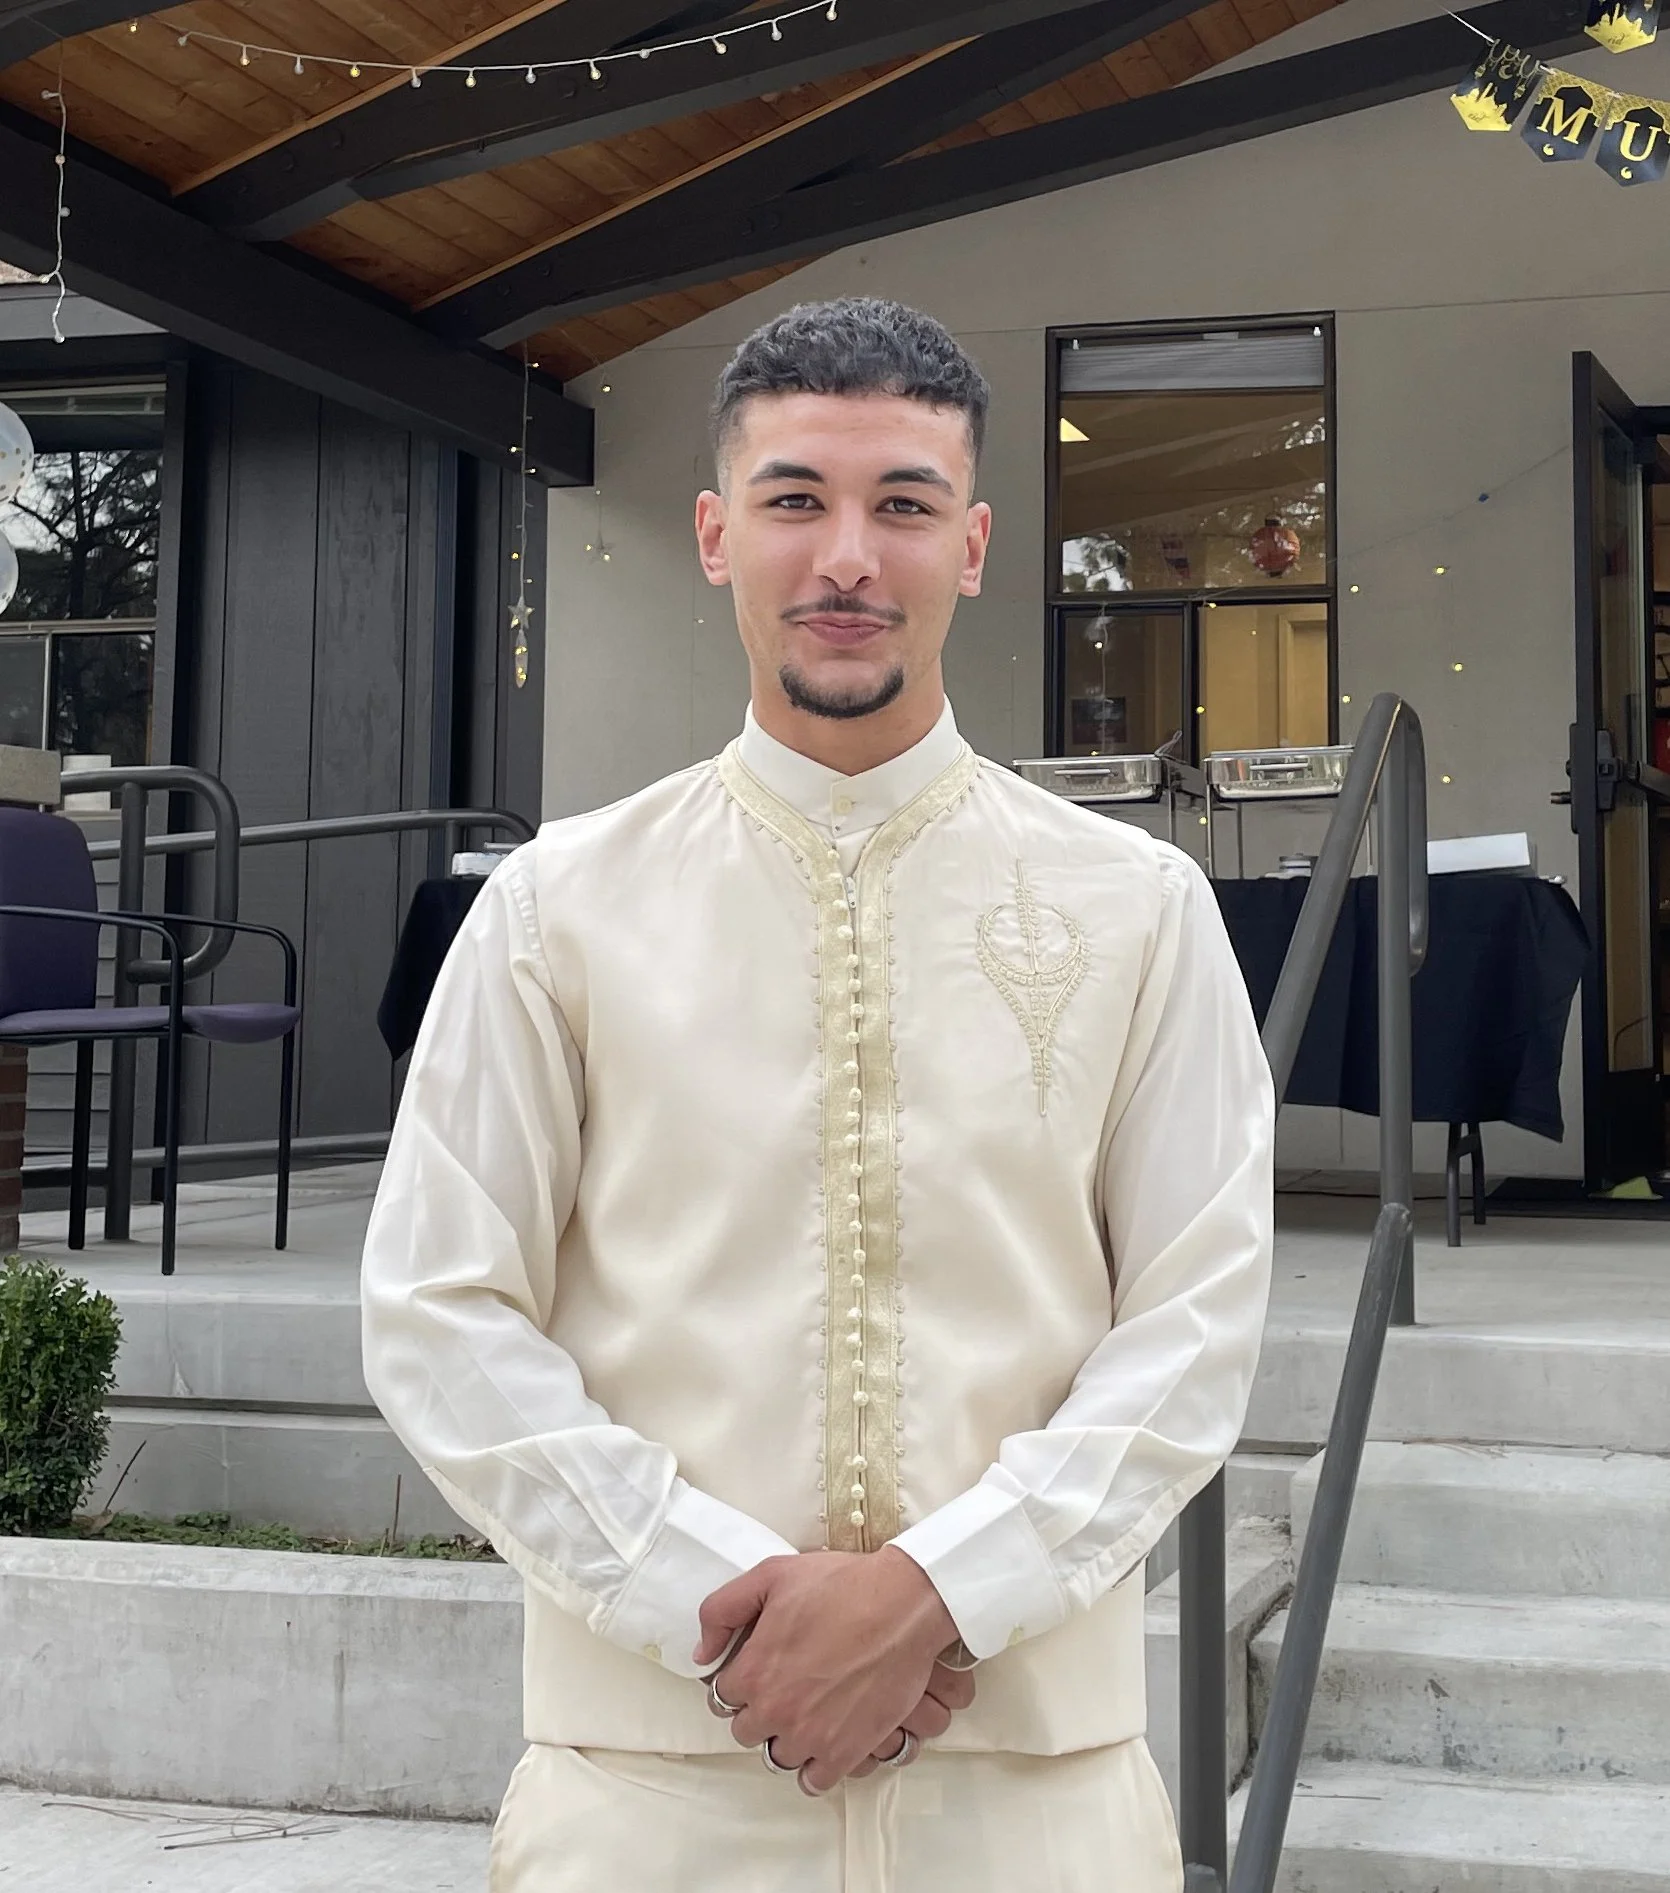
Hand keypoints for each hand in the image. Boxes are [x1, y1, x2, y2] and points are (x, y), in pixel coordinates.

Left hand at [694, 1547, 961, 1791]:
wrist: (902, 1604)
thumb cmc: (840, 1585)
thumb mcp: (771, 1575)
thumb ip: (722, 1610)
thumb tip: (702, 1653)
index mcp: (754, 1671)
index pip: (722, 1697)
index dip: (739, 1682)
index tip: (756, 1672)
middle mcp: (776, 1710)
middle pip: (746, 1732)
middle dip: (759, 1712)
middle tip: (783, 1689)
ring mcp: (810, 1735)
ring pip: (778, 1757)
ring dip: (786, 1739)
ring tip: (805, 1714)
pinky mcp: (845, 1750)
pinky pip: (814, 1781)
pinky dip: (815, 1767)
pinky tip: (823, 1742)